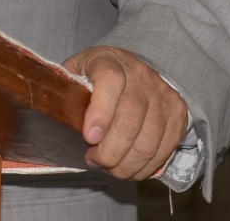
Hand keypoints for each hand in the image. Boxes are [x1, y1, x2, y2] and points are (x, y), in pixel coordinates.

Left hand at [62, 46, 188, 180]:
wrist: (133, 67)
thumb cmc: (95, 77)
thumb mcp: (75, 74)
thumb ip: (65, 92)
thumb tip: (52, 116)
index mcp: (109, 61)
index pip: (109, 81)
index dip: (100, 112)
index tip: (89, 138)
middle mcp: (140, 75)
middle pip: (130, 119)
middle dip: (110, 152)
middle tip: (94, 161)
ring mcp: (162, 94)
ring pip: (148, 141)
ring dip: (126, 165)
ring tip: (110, 167)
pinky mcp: (178, 112)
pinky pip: (164, 149)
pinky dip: (145, 167)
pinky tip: (129, 167)